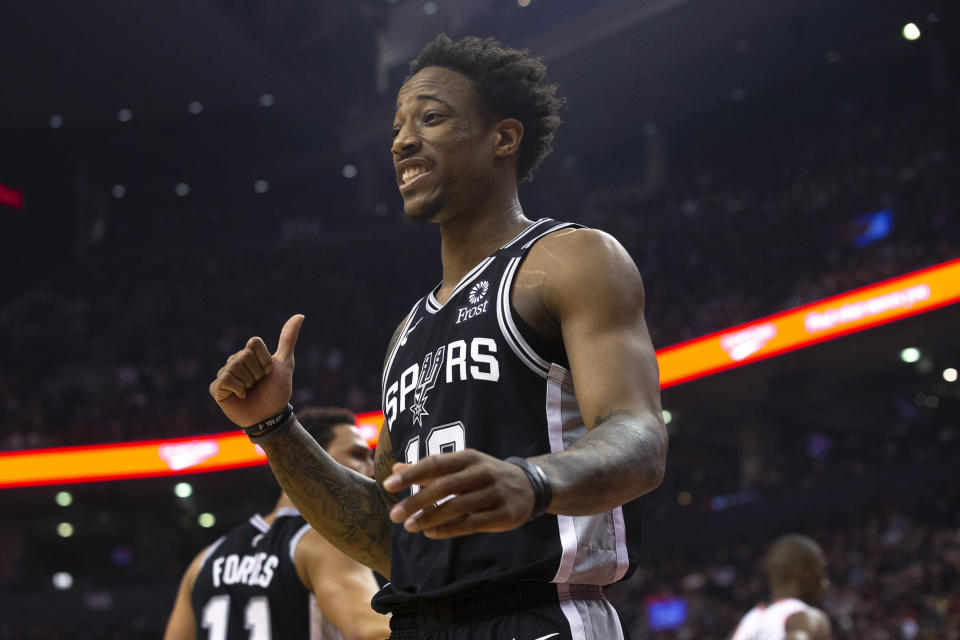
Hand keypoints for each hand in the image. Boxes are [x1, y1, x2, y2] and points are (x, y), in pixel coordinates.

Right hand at [209, 314, 303, 427]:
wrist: (270, 416)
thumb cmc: (277, 391)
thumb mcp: (285, 364)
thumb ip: (288, 339)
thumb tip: (300, 315)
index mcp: (249, 354)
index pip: (253, 343)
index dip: (264, 359)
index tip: (269, 371)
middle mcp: (235, 361)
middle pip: (244, 355)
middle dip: (257, 372)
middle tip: (259, 384)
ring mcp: (225, 373)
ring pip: (234, 366)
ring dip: (248, 382)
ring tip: (250, 390)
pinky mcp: (216, 388)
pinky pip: (225, 379)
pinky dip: (238, 389)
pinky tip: (241, 396)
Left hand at [382, 449, 534, 538]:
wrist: (529, 486)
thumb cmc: (485, 475)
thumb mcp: (461, 465)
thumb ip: (428, 469)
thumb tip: (395, 468)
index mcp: (468, 458)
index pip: (435, 463)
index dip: (411, 474)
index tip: (388, 485)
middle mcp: (482, 473)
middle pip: (444, 486)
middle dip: (416, 501)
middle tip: (394, 514)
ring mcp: (494, 493)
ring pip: (457, 507)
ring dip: (430, 517)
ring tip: (409, 526)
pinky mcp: (503, 514)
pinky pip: (472, 524)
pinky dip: (449, 529)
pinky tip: (431, 533)